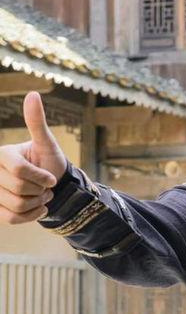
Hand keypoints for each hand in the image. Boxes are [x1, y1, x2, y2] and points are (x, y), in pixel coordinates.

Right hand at [0, 91, 66, 223]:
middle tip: (46, 187)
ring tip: (42, 196)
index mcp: (1, 155)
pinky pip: (12, 218)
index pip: (20, 172)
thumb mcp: (47, 144)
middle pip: (19, 189)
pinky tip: (38, 208)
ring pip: (16, 205)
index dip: (41, 178)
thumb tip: (33, 95)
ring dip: (37, 203)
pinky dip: (31, 216)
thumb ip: (37, 123)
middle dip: (40, 191)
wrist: (53, 187)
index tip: (51, 179)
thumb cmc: (49, 163)